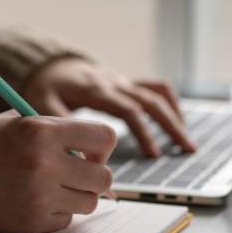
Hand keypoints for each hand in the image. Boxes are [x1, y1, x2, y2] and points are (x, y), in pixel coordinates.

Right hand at [0, 110, 116, 232]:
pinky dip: (55, 212)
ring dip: (76, 196)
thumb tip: (98, 156)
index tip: (88, 151)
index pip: (105, 137)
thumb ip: (60, 133)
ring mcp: (38, 196)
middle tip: (74, 173)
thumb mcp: (19, 122)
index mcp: (42, 130)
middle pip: (104, 177)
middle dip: (93, 176)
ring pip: (89, 202)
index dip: (101, 146)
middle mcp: (44, 163)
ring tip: (50, 186)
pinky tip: (31, 199)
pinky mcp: (30, 222)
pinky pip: (65, 220)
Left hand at [23, 59, 195, 157]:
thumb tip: (82, 167)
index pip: (128, 109)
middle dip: (171, 126)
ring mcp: (123, 81)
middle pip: (152, 101)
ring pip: (158, 94)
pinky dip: (170, 102)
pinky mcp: (127, 83)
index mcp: (96, 89)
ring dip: (175, 116)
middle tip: (187, 150)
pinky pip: (155, 87)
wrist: (48, 65)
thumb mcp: (44, 107)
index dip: (143, 131)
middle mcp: (114, 83)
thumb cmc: (45, 88)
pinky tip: (178, 121)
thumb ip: (63, 135)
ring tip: (187, 143)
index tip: (153, 155)